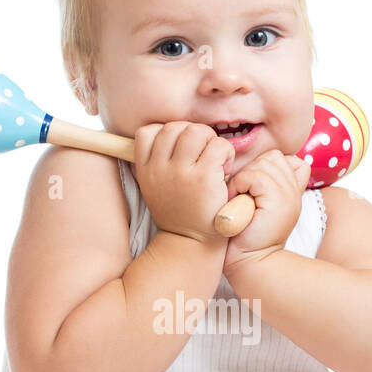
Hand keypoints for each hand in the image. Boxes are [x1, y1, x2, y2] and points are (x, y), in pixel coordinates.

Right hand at [133, 122, 235, 244]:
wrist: (191, 244)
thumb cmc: (180, 214)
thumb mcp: (156, 188)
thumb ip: (158, 163)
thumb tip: (172, 135)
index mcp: (146, 170)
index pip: (147, 132)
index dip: (167, 135)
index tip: (180, 152)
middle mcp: (159, 169)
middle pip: (175, 127)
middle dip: (193, 135)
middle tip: (203, 155)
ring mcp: (181, 173)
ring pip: (196, 131)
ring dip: (210, 140)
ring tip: (215, 159)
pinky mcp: (204, 178)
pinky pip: (218, 146)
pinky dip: (226, 152)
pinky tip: (225, 168)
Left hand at [221, 151, 309, 277]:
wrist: (249, 261)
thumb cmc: (246, 234)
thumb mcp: (258, 204)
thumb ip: (263, 185)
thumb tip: (255, 165)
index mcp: (293, 191)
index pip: (288, 159)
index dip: (267, 167)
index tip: (253, 189)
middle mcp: (295, 192)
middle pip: (274, 158)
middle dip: (252, 171)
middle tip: (242, 195)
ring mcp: (289, 196)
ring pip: (264, 164)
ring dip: (244, 178)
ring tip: (240, 199)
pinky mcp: (278, 201)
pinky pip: (255, 177)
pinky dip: (241, 185)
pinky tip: (238, 202)